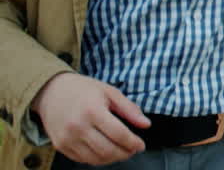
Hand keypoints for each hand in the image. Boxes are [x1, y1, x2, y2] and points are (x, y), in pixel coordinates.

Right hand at [32, 72, 149, 164]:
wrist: (51, 91)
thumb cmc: (83, 89)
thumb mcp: (110, 92)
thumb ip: (129, 109)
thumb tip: (146, 124)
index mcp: (93, 111)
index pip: (118, 134)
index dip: (133, 143)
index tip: (141, 145)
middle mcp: (78, 127)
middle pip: (107, 150)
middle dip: (125, 153)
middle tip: (133, 150)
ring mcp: (67, 138)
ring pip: (95, 159)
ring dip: (112, 159)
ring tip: (121, 152)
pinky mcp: (60, 146)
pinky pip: (82, 159)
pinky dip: (97, 159)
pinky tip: (105, 152)